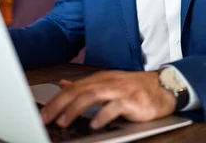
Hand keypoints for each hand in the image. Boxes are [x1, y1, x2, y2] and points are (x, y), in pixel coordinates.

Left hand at [40, 71, 175, 129]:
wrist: (163, 86)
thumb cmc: (133, 87)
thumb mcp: (106, 83)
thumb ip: (84, 86)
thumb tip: (63, 84)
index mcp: (98, 79)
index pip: (72, 88)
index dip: (55, 100)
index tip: (42, 113)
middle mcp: (106, 82)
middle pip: (78, 91)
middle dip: (59, 105)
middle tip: (46, 119)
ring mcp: (119, 90)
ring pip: (92, 96)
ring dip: (75, 109)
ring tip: (64, 121)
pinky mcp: (132, 101)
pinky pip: (115, 107)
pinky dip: (103, 116)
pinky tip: (94, 125)